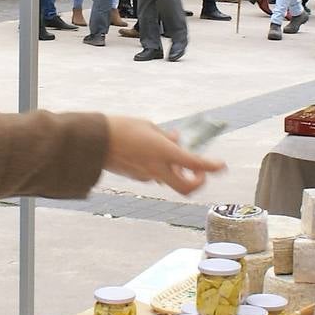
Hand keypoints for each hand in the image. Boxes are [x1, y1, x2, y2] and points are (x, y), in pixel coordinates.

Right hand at [103, 117, 224, 195]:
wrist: (93, 141)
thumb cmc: (121, 128)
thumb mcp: (149, 127)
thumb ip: (166, 136)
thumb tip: (176, 139)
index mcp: (164, 153)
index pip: (196, 165)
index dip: (212, 167)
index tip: (221, 166)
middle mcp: (158, 169)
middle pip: (186, 188)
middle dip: (198, 182)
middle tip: (200, 172)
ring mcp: (147, 176)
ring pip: (171, 180)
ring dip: (177, 171)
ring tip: (170, 150)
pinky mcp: (137, 177)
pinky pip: (156, 175)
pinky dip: (161, 167)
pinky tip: (152, 152)